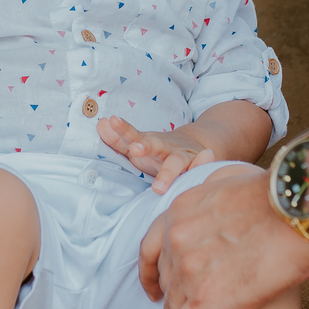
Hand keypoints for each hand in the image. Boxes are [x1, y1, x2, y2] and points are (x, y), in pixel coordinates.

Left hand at [97, 114, 213, 192]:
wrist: (194, 146)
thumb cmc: (158, 152)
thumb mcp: (138, 144)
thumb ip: (118, 139)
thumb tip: (101, 124)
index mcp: (148, 143)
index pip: (134, 135)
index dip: (123, 129)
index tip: (113, 121)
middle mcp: (166, 148)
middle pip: (156, 145)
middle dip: (146, 146)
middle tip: (136, 149)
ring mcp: (183, 157)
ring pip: (177, 162)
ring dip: (168, 172)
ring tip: (158, 187)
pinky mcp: (198, 167)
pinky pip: (202, 168)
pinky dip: (205, 164)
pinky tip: (207, 160)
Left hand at [138, 166, 308, 308]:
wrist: (301, 211)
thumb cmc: (279, 196)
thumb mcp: (231, 179)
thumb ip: (212, 188)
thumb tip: (213, 187)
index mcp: (180, 212)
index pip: (149, 250)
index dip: (151, 273)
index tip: (155, 289)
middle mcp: (177, 242)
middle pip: (165, 282)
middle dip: (177, 296)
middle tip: (194, 307)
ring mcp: (190, 273)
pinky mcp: (208, 303)